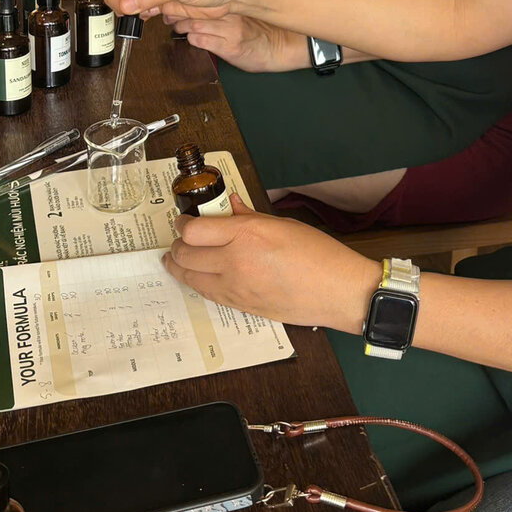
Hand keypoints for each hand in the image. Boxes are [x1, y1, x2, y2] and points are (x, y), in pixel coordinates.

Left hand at [163, 196, 380, 330]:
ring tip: (176, 259)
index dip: (182, 224)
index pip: (194, 231)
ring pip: (190, 279)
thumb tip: (231, 205)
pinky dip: (198, 282)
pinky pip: (207, 294)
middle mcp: (235, 262)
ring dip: (179, 267)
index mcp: (246, 235)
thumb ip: (249, 216)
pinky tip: (199, 276)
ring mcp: (235, 288)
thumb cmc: (317, 253)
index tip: (183, 220)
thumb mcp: (282, 225)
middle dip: (176, 246)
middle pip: (185, 255)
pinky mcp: (240, 306)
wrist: (336, 291)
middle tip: (178, 240)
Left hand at [169, 14, 307, 72]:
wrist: (280, 47)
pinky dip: (192, 38)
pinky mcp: (230, 47)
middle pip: (195, 8)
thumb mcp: (240, 14)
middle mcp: (231, 14)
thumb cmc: (259, 31)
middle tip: (168, 13)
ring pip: (195, 24)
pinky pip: (202, 40)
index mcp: (233, 3)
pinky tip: (192, 38)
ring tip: (177, 26)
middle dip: (177, 11)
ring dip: (181, 26)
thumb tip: (194, 6)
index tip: (172, 0)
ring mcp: (231, 31)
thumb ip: (220, 9)